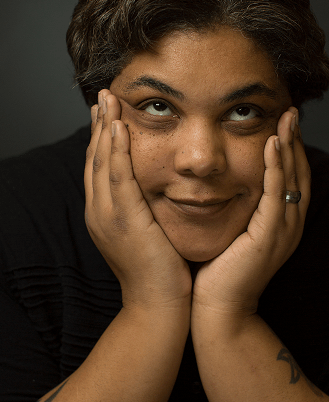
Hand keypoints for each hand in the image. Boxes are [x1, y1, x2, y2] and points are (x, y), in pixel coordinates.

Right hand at [84, 90, 191, 309]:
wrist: (158, 304)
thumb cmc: (159, 272)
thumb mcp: (146, 234)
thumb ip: (143, 210)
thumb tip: (152, 191)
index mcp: (104, 215)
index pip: (100, 168)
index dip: (102, 139)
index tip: (107, 114)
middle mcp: (99, 212)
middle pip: (95, 159)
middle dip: (99, 125)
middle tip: (104, 96)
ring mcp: (108, 216)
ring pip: (102, 162)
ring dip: (105, 128)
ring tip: (109, 100)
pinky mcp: (124, 219)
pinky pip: (118, 176)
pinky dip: (117, 150)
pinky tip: (119, 127)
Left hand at [192, 108, 309, 317]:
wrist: (218, 309)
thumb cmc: (218, 272)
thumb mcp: (231, 233)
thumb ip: (234, 210)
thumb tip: (217, 186)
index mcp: (280, 224)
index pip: (289, 179)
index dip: (288, 150)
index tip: (280, 123)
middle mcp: (288, 225)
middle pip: (298, 174)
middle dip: (295, 141)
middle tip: (290, 111)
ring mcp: (283, 231)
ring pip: (292, 179)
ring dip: (290, 146)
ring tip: (287, 117)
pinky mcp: (270, 236)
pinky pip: (276, 194)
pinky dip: (276, 168)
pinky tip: (272, 144)